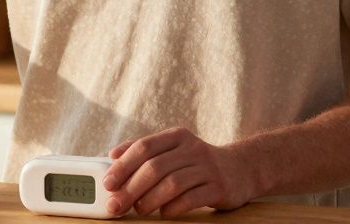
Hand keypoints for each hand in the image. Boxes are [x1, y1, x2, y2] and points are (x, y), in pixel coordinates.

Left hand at [102, 128, 256, 217]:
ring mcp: (207, 168)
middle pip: (155, 167)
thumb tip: (112, 156)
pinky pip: (191, 199)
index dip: (123, 165)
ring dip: (149, 199)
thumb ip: (144, 150)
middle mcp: (192, 149)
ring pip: (172, 183)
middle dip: (131, 188)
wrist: (242, 169)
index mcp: (177, 137)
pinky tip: (163, 213)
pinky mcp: (219, 188)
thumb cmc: (197, 162)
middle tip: (116, 204)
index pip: (144, 147)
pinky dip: (173, 207)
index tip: (108, 183)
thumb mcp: (174, 149)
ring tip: (138, 209)